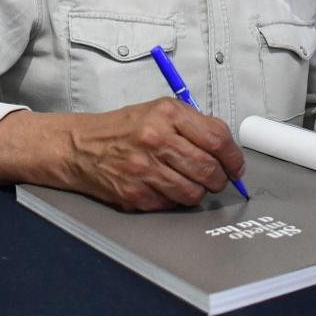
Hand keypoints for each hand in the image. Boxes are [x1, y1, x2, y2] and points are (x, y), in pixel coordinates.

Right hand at [0, 99, 244, 211]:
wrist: (79, 146)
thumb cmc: (123, 128)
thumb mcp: (158, 111)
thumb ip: (193, 125)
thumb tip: (227, 149)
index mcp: (167, 113)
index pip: (218, 138)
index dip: (233, 157)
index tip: (236, 166)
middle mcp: (156, 139)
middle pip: (209, 169)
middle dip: (220, 179)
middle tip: (217, 179)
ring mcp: (145, 169)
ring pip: (194, 192)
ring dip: (199, 191)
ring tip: (190, 183)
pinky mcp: (135, 194)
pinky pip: (172, 204)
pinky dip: (175, 199)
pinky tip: (166, 187)